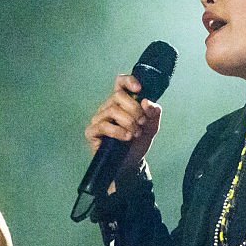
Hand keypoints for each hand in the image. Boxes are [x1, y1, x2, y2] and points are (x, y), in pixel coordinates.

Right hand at [84, 74, 161, 191]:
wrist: (131, 164)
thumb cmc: (138, 142)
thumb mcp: (151, 126)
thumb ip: (153, 112)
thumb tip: (146, 102)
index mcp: (121, 102)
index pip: (120, 83)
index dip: (128, 81)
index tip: (139, 89)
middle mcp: (108, 107)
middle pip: (118, 96)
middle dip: (135, 109)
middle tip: (142, 122)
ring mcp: (98, 119)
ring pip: (113, 110)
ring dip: (129, 122)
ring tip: (136, 133)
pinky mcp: (92, 132)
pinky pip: (104, 126)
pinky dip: (118, 131)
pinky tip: (127, 137)